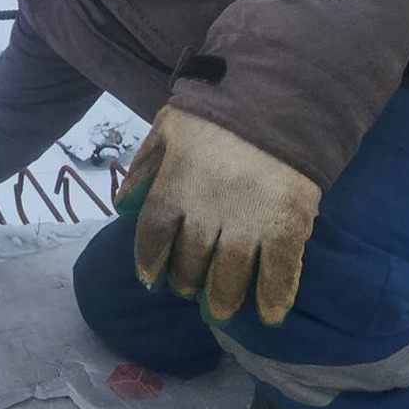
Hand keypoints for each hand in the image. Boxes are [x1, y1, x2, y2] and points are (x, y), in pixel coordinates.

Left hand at [114, 107, 320, 325]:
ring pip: (230, 274)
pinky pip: (279, 270)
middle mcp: (207, 209)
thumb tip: (121, 206)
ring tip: (220, 310)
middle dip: (187, 280)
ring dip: (223, 298)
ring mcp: (248, 220)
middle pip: (190, 260)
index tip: (151, 279)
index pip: (153, 235)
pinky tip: (270, 314)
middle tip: (189, 289)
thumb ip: (145, 165)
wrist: (282, 93)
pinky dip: (274, 295)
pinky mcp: (287, 224)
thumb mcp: (169, 126)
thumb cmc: (220, 109)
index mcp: (174, 183)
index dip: (150, 261)